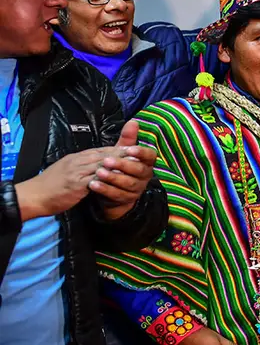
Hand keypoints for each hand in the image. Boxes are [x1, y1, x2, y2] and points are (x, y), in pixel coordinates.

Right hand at [15, 143, 140, 220]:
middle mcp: (78, 161)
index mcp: (77, 157)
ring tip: (135, 165)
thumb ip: (82, 165)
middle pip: (105, 155)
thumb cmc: (51, 185)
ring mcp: (77, 172)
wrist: (33, 196)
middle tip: (140, 153)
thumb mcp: (67, 169)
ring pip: (102, 165)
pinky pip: (95, 180)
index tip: (133, 149)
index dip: (118, 150)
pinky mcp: (76, 185)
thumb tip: (98, 163)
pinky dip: (108, 179)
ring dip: (119, 165)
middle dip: (123, 154)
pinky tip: (119, 180)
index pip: (101, 150)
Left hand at [90, 120, 157, 220]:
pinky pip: (116, 194)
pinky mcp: (126, 200)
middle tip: (106, 161)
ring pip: (127, 183)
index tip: (129, 149)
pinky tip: (93, 184)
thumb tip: (133, 121)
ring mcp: (137, 189)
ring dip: (112, 178)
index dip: (141, 153)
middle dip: (122, 165)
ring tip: (98, 172)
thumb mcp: (122, 153)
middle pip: (137, 170)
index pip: (150, 156)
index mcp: (147, 163)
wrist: (113, 192)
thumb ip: (128, 138)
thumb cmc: (119, 168)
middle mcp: (145, 176)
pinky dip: (105, 189)